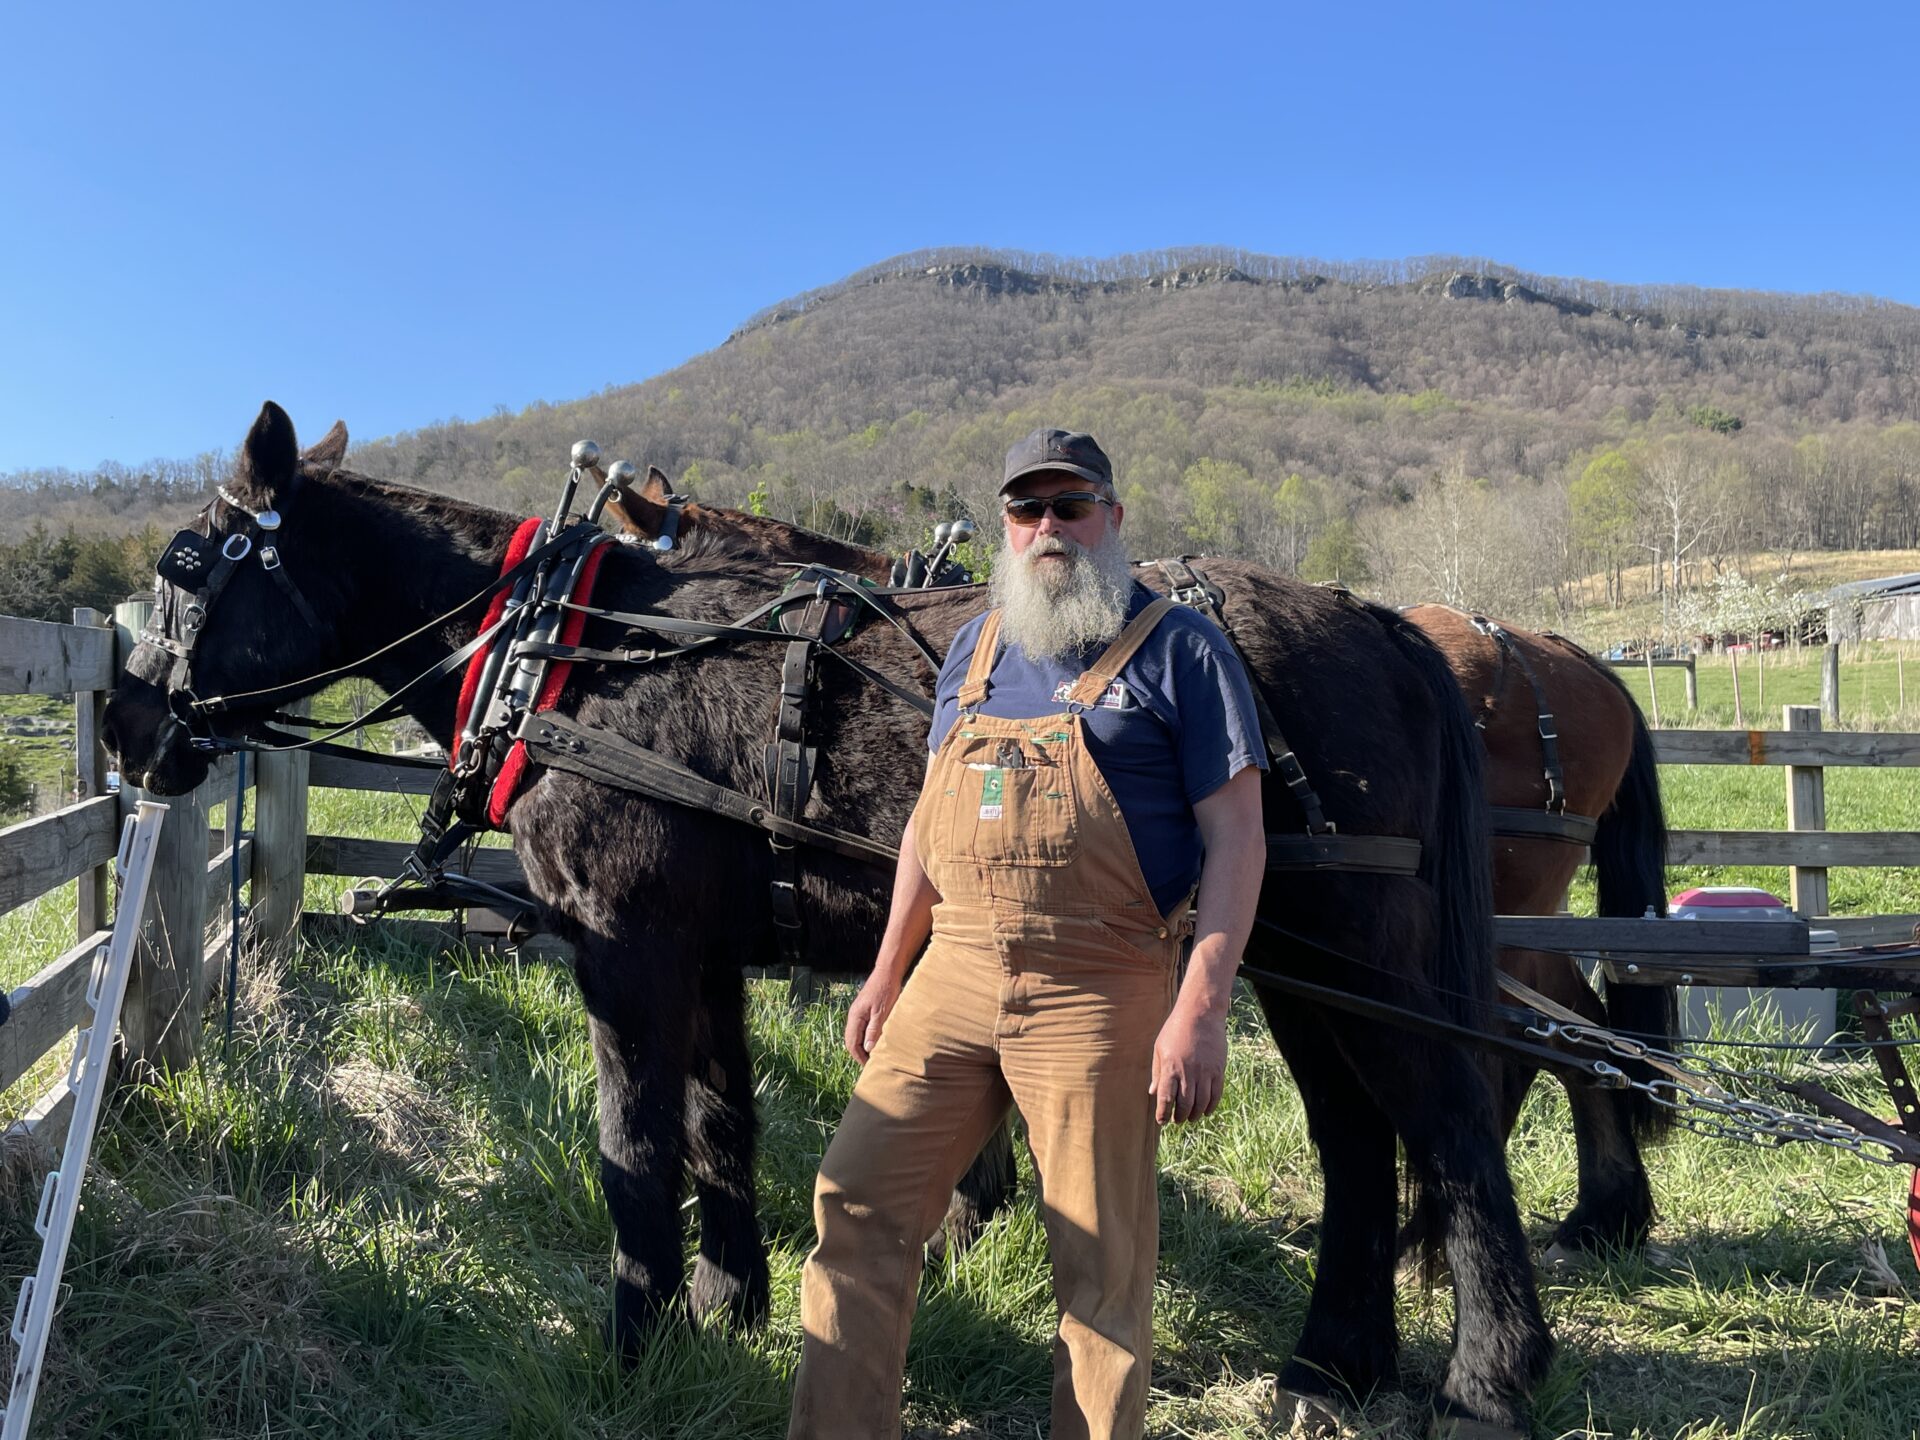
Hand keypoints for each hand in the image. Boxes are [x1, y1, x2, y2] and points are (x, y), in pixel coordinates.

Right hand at [845, 971, 902, 1064]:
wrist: (887, 972)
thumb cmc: (886, 990)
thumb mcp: (882, 1012)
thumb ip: (874, 1030)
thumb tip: (868, 1048)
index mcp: (855, 1017)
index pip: (851, 1043)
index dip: (859, 1056)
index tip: (869, 1066)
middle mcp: (853, 1016)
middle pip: (851, 1040)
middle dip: (859, 1053)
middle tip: (871, 1064)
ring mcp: (858, 1013)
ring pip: (856, 1035)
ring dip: (863, 1046)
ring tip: (874, 1055)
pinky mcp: (865, 1011)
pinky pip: (862, 1028)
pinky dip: (866, 1037)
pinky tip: (876, 1041)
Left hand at [1151, 1003, 1227, 1123]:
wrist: (1201, 1014)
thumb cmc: (1176, 1029)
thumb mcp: (1159, 1048)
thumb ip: (1157, 1072)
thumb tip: (1152, 1092)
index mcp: (1170, 1067)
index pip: (1166, 1099)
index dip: (1163, 1114)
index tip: (1161, 1121)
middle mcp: (1188, 1072)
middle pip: (1185, 1105)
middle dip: (1180, 1117)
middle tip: (1177, 1120)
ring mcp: (1205, 1072)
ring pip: (1201, 1103)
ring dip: (1195, 1114)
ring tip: (1190, 1118)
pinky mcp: (1218, 1070)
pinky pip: (1216, 1095)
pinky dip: (1211, 1106)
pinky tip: (1206, 1111)